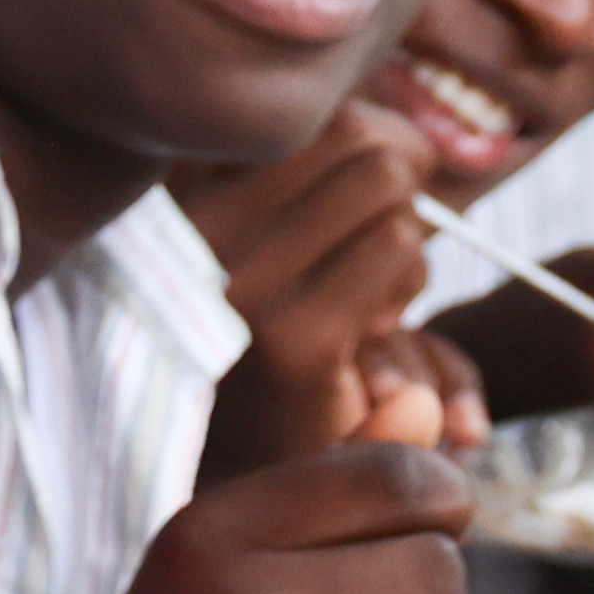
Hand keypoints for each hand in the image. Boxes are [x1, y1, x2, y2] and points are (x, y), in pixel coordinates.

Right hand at [186, 106, 462, 473]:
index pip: (309, 109)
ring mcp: (237, 281)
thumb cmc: (271, 346)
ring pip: (385, 186)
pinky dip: (409, 282)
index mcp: (177, 188)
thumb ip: (329, 168)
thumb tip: (415, 133)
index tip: (365, 198)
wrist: (243, 483)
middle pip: (355, 132)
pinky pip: (398, 251)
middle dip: (399, 181)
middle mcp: (191, 226)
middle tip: (380, 246)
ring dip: (404, 239)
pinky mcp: (292, 339)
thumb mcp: (278, 236)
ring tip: (363, 293)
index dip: (370, 142)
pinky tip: (370, 329)